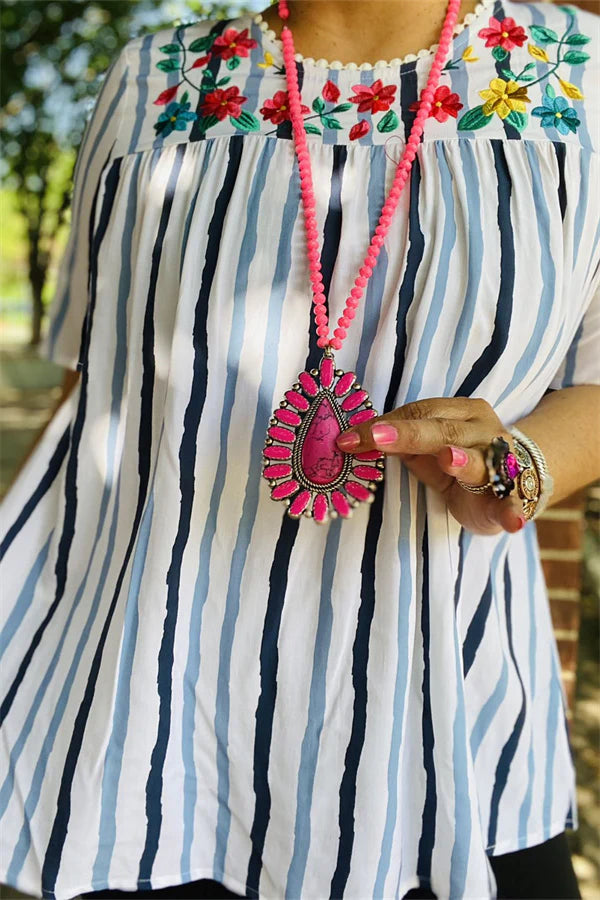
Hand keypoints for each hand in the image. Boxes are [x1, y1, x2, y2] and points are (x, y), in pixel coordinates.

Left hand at [335, 397, 526, 535]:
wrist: (514, 482)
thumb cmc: (459, 459)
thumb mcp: (427, 447)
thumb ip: (400, 442)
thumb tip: (355, 439)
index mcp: (463, 413)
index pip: (420, 413)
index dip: (383, 425)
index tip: (348, 439)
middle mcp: (485, 432)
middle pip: (443, 432)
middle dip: (408, 435)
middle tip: (377, 437)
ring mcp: (501, 465)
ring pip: (479, 463)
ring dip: (464, 462)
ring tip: (448, 460)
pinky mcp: (509, 500)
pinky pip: (511, 505)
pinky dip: (511, 512)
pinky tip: (511, 520)